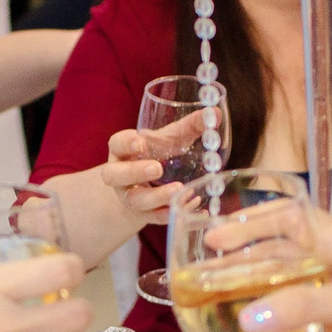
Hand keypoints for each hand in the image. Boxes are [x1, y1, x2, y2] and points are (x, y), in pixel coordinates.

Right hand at [103, 110, 212, 226]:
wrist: (148, 187)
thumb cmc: (158, 156)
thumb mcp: (169, 140)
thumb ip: (190, 127)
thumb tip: (215, 113)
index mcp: (123, 152)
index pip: (117, 144)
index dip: (126, 144)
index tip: (141, 142)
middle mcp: (120, 176)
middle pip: (116, 175)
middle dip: (135, 172)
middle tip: (157, 168)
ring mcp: (130, 197)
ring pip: (135, 200)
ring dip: (156, 197)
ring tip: (177, 190)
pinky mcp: (144, 216)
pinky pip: (156, 218)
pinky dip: (173, 214)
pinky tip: (194, 208)